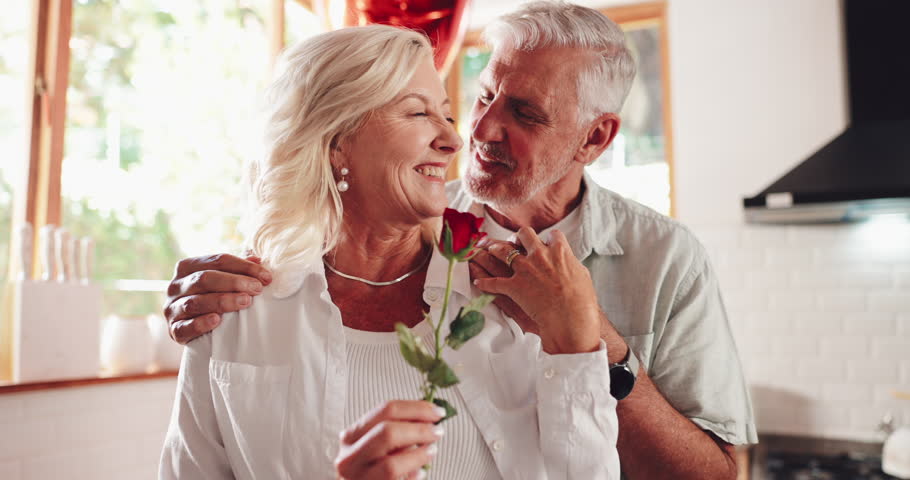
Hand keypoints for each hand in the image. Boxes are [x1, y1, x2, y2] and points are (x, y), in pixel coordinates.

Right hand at [163, 253, 271, 343]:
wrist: (191, 328)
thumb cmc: (211, 297)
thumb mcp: (222, 280)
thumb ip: (237, 269)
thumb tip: (258, 260)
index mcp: (187, 267)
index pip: (218, 260)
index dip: (244, 267)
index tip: (266, 277)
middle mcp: (176, 285)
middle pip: (205, 278)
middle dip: (234, 282)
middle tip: (257, 289)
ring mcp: (172, 308)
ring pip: (196, 302)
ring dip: (223, 301)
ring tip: (245, 302)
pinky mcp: (174, 330)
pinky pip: (185, 326)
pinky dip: (201, 323)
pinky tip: (217, 321)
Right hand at [335, 400, 443, 479]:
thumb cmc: (369, 469)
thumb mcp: (372, 446)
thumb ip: (394, 431)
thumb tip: (428, 416)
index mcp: (351, 437)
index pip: (386, 411)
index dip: (416, 408)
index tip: (436, 411)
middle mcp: (349, 457)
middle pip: (387, 433)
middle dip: (419, 429)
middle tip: (437, 431)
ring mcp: (358, 478)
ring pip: (391, 465)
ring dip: (418, 455)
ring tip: (432, 451)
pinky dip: (412, 476)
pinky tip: (420, 472)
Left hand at [474, 227, 600, 353]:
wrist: (571, 318)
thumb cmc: (582, 301)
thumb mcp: (583, 275)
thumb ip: (571, 264)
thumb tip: (568, 261)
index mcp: (559, 251)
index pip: (552, 235)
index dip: (548, 238)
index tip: (546, 242)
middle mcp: (540, 256)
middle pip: (525, 234)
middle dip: (519, 236)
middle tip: (515, 241)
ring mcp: (525, 270)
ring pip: (503, 251)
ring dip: (495, 249)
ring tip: (489, 249)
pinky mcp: (514, 286)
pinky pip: (494, 283)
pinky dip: (485, 283)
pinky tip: (479, 282)